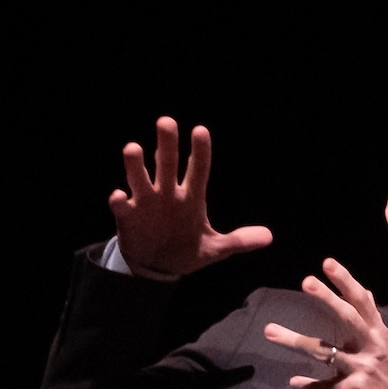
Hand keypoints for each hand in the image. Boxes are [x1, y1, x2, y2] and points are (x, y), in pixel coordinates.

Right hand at [110, 118, 271, 279]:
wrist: (160, 267)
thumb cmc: (187, 249)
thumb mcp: (216, 248)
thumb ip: (239, 241)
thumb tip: (269, 237)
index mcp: (191, 198)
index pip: (197, 170)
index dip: (200, 152)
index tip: (201, 131)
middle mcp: (168, 194)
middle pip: (167, 164)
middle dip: (167, 144)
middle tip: (167, 121)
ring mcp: (146, 203)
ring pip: (140, 178)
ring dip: (136, 165)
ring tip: (134, 148)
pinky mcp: (128, 217)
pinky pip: (121, 206)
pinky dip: (118, 200)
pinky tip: (118, 195)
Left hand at [264, 259, 387, 388]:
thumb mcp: (384, 344)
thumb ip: (371, 319)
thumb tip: (365, 290)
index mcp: (378, 333)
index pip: (362, 302)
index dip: (346, 282)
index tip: (327, 263)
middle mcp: (372, 347)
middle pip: (349, 318)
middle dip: (328, 299)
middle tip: (306, 281)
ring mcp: (363, 369)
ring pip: (327, 352)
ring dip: (297, 341)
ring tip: (270, 332)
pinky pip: (327, 387)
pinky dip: (311, 386)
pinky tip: (295, 383)